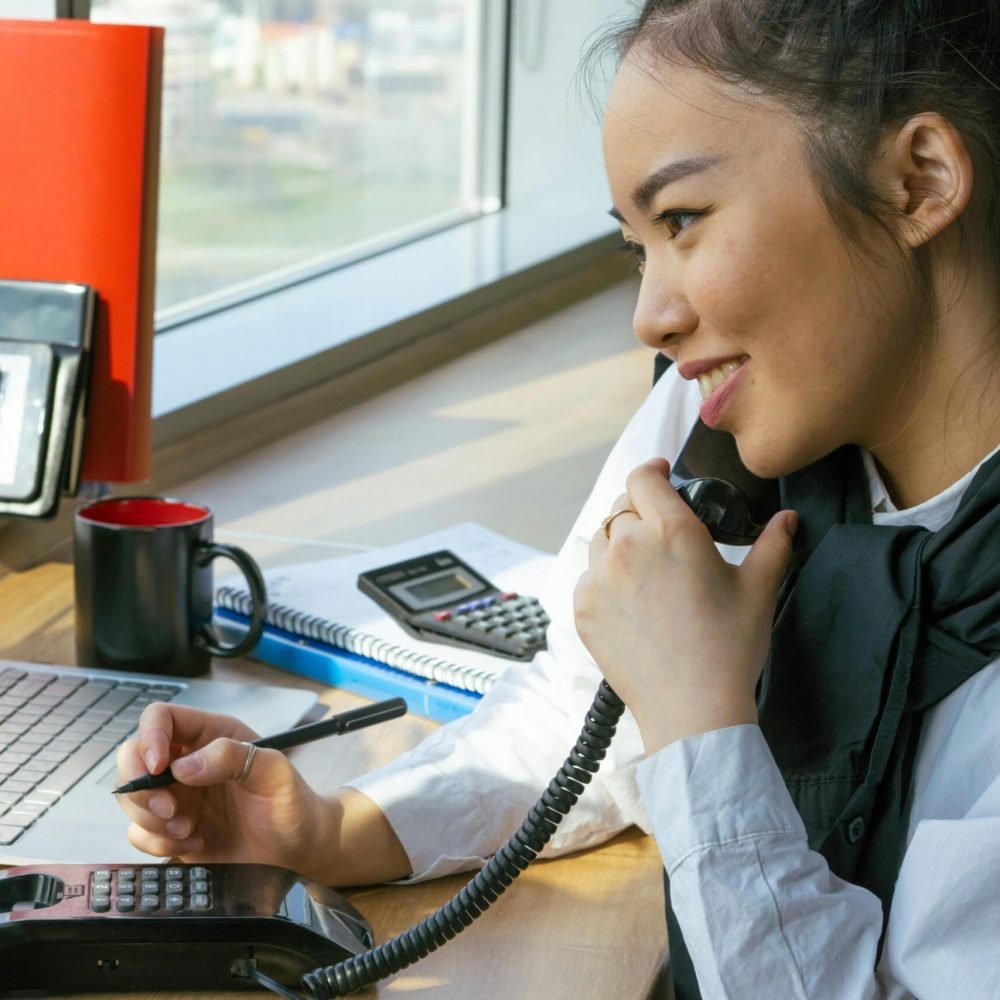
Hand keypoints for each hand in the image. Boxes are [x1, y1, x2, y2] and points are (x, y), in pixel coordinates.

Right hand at [115, 703, 337, 879]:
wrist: (297, 850)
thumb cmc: (291, 803)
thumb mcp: (274, 771)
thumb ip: (234, 756)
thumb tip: (183, 766)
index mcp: (211, 735)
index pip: (161, 717)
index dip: (150, 736)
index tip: (158, 767)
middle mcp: (187, 762)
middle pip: (133, 757)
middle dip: (141, 786)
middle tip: (171, 809)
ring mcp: (177, 797)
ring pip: (130, 797)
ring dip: (150, 818)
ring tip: (188, 830)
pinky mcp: (171, 831)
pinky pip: (139, 833)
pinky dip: (157, 843)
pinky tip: (193, 844)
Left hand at [574, 458, 795, 753]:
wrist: (693, 710)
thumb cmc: (729, 649)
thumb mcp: (758, 590)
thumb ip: (772, 544)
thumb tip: (787, 518)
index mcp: (672, 532)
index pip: (643, 478)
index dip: (652, 471)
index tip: (661, 476)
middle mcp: (627, 548)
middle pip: (621, 509)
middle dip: (641, 513)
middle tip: (662, 535)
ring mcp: (599, 579)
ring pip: (601, 542)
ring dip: (619, 545)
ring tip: (647, 570)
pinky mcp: (583, 609)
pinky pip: (588, 579)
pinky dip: (605, 581)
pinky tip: (632, 602)